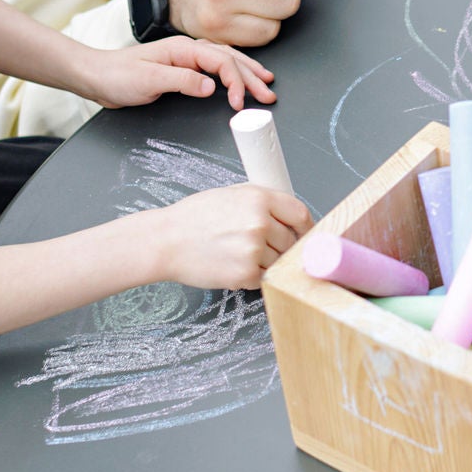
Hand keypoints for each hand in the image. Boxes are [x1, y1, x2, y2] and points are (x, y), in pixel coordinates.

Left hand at [78, 37, 275, 110]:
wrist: (96, 76)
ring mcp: (186, 58)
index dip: (236, 82)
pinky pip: (216, 66)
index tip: (240, 103)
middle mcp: (188, 50)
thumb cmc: (117, 76)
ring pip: (226, 60)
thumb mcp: (149, 81)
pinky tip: (240, 77)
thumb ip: (182, 81)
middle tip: (269, 94)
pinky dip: (233, 72)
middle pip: (230, 59)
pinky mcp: (183, 68)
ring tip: (266, 82)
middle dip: (252, 76)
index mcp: (183, 49)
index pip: (221, 62)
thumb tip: (211, 86)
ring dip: (247, 72)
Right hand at [153, 184, 313, 289]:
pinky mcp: (245, 274)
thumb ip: (263, 202)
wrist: (166, 241)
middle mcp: (260, 223)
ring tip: (240, 253)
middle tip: (261, 246)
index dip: (305, 226)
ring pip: (280, 260)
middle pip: (292, 240)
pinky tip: (236, 264)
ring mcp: (254, 250)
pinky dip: (255, 275)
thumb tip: (290, 215)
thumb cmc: (194, 218)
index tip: (305, 233)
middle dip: (281, 245)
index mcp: (259, 198)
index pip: (300, 213)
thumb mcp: (232, 194)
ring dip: (267, 261)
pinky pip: (266, 278)